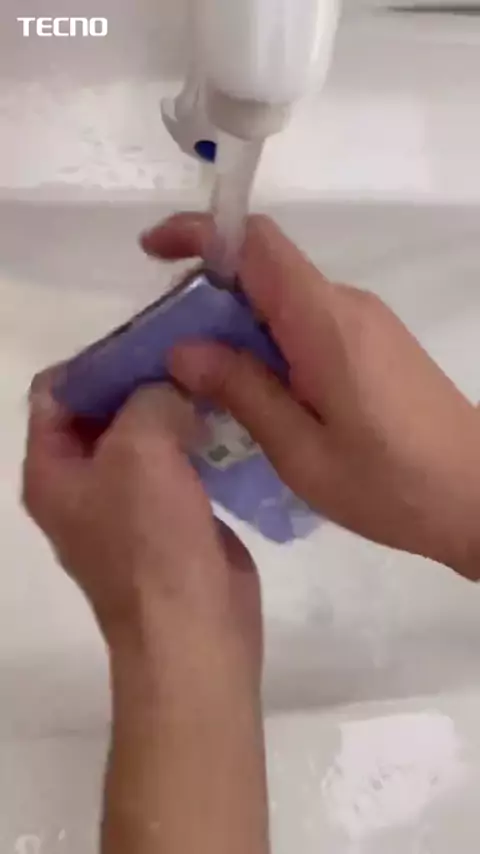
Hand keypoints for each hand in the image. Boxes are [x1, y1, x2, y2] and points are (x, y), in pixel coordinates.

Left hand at [23, 378, 261, 682]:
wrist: (194, 629)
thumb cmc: (152, 540)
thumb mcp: (140, 448)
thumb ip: (149, 398)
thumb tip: (172, 391)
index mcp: (50, 470)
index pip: (54, 393)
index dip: (94, 360)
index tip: (147, 339)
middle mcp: (80, 486)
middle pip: (101, 412)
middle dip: (140, 379)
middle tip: (188, 352)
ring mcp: (125, 506)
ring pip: (142, 437)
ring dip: (172, 409)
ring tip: (213, 377)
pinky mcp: (168, 520)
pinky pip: (174, 465)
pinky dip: (194, 440)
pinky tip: (227, 419)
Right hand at [142, 213, 479, 579]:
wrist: (477, 495)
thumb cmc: (391, 483)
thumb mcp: (302, 451)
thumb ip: (243, 392)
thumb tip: (182, 349)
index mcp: (325, 322)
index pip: (258, 244)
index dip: (200, 234)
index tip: (152, 254)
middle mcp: (345, 306)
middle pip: (265, 272)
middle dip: (206, 296)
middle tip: (164, 350)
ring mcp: (364, 323)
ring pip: (283, 301)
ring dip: (235, 327)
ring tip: (199, 382)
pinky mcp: (373, 345)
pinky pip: (306, 325)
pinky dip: (267, 344)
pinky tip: (252, 394)